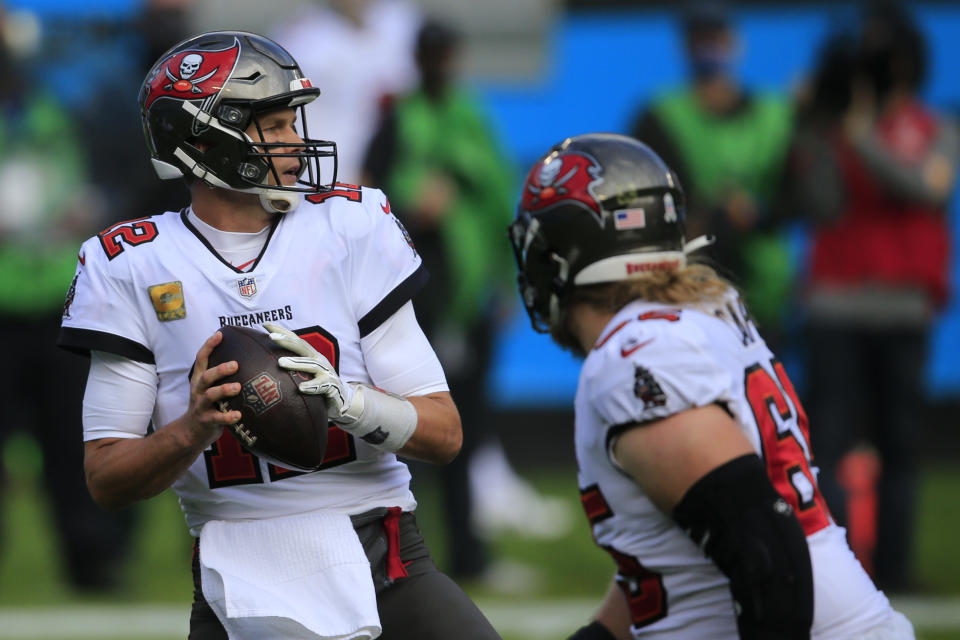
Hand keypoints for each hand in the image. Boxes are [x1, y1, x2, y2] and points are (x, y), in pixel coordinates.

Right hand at [186, 331, 242, 447]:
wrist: (192, 431)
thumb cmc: (209, 405)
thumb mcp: (210, 388)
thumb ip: (222, 376)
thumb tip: (249, 359)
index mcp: (200, 379)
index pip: (201, 359)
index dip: (209, 346)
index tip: (219, 334)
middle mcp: (198, 390)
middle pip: (206, 376)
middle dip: (220, 369)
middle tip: (235, 365)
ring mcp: (201, 405)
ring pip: (210, 395)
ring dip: (224, 390)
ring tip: (237, 387)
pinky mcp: (206, 421)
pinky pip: (217, 418)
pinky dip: (228, 416)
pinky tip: (238, 415)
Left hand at [263, 322, 354, 420]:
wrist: (341, 400)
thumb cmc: (318, 386)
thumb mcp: (305, 374)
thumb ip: (292, 369)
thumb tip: (268, 365)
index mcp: (311, 356)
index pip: (296, 341)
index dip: (282, 331)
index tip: (265, 324)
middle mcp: (319, 360)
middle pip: (302, 347)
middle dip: (287, 340)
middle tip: (271, 337)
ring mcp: (326, 372)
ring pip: (310, 365)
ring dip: (295, 363)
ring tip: (280, 362)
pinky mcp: (331, 385)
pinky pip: (321, 385)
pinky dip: (311, 386)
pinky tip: (301, 388)